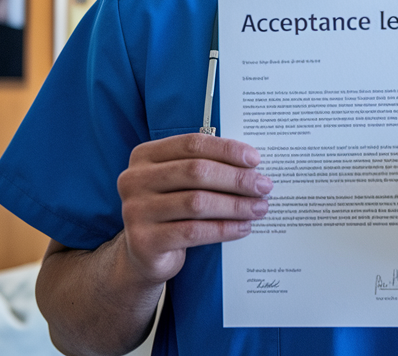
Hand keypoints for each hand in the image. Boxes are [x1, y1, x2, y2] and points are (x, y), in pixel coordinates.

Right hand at [117, 134, 270, 284]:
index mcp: (145, 156)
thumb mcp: (180, 182)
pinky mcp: (144, 241)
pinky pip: (194, 232)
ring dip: (235, 205)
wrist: (144, 253)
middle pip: (196, 172)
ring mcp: (136, 211)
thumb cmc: (170, 209)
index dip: (226, 149)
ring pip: (197, 203)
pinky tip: (243, 228)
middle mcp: (134, 179)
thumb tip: (251, 166)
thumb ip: (204, 166)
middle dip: (236, 179)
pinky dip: (224, 229)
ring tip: (259, 208)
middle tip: (263, 186)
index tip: (254, 159)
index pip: (191, 144)